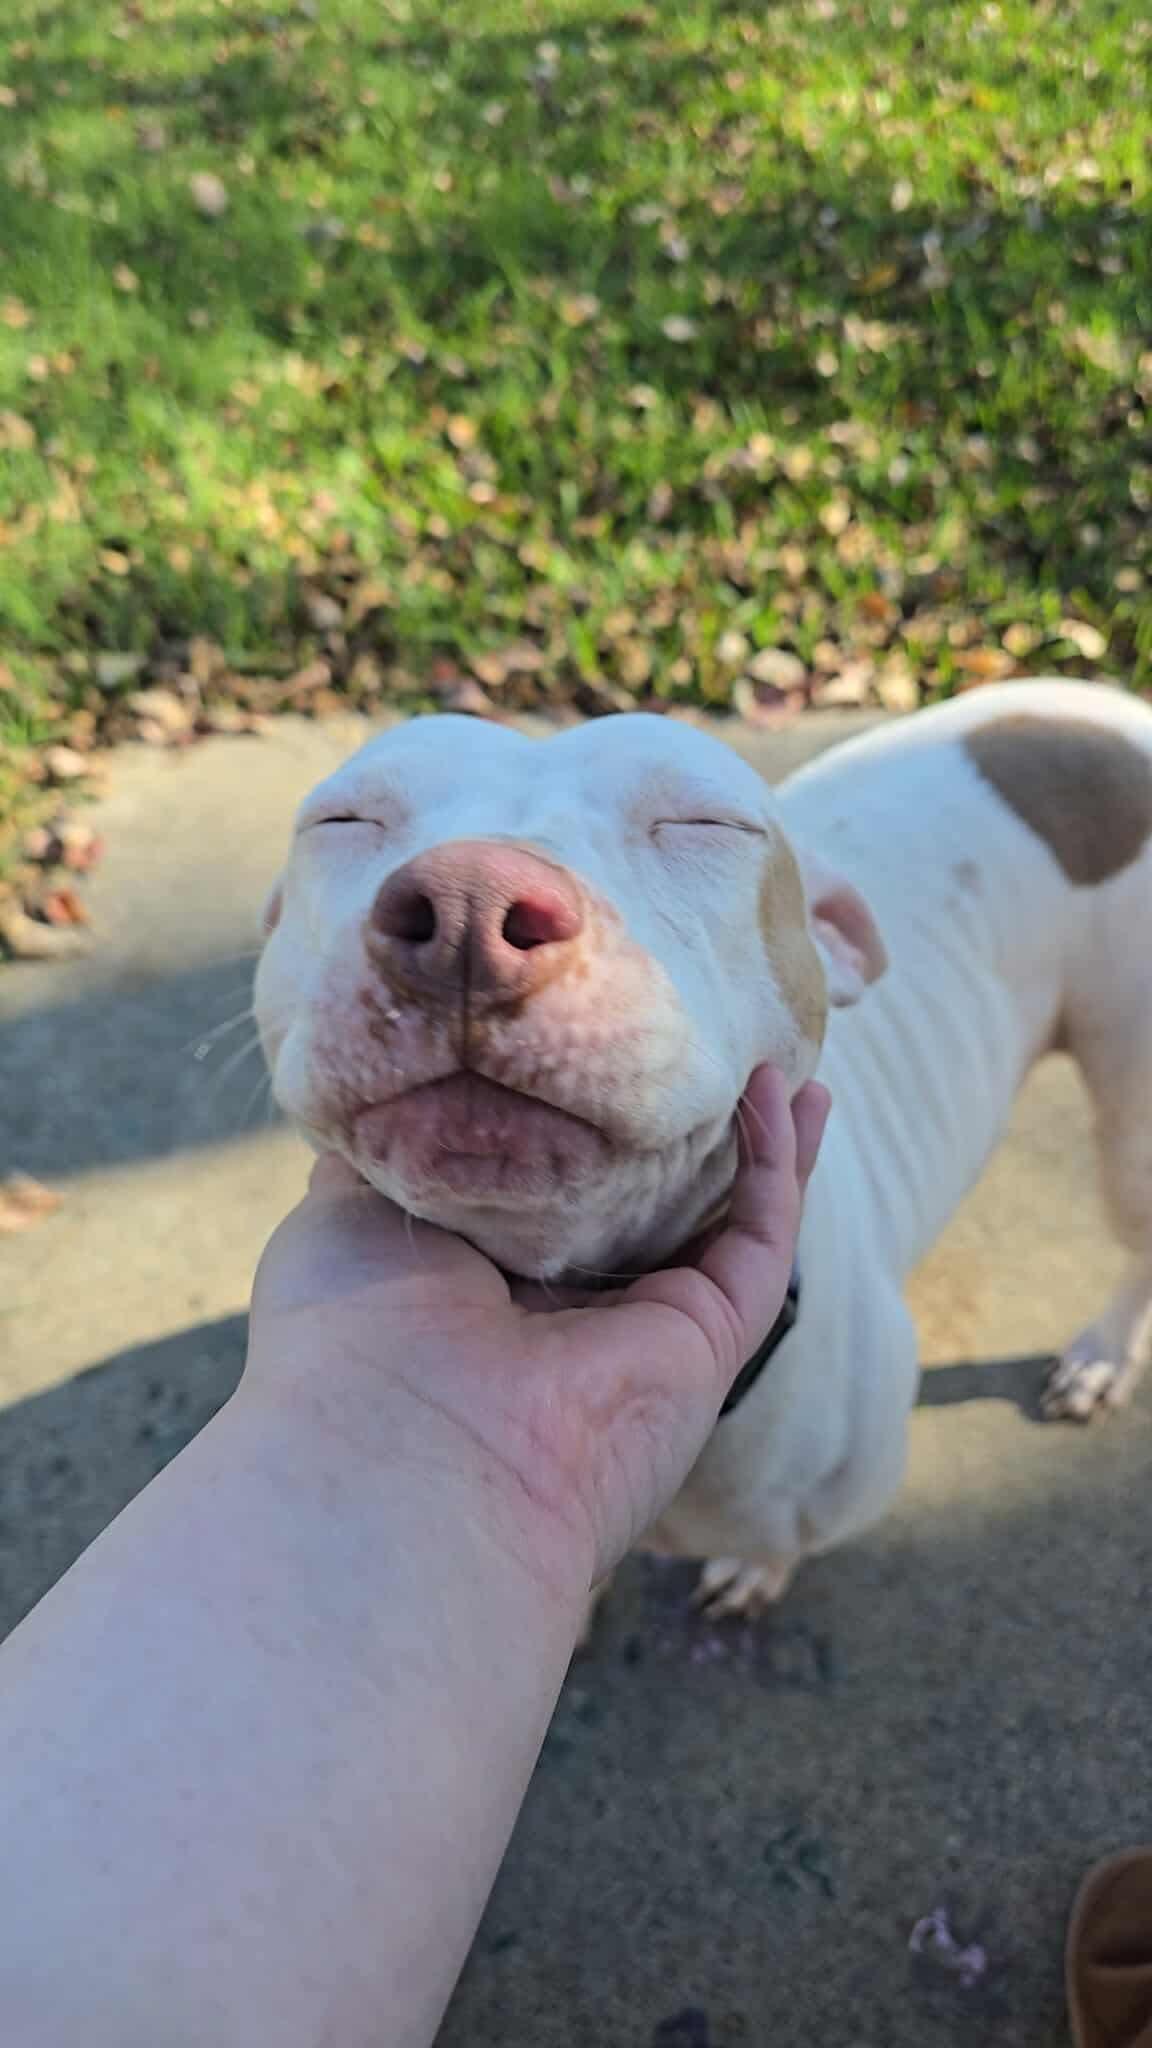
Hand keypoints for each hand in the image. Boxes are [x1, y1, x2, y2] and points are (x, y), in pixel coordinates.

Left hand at [245, 1067, 828, 1605]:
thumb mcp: (347, 1205)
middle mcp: (572, 1314)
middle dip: (694, 1132)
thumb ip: (390, 1147)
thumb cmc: (345, 1334)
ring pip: (728, 1221)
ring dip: (766, 1143)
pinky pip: (760, 1239)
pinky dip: (776, 1164)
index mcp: (488, 1287)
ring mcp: (645, 1331)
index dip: (588, 1121)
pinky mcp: (703, 1340)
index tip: (604, 1043)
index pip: (557, 1190)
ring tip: (786, 1058)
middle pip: (657, 1203)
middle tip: (717, 1046)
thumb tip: (398, 1089)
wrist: (397, 1450)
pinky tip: (778, 1088)